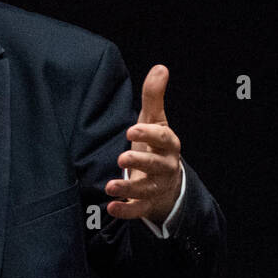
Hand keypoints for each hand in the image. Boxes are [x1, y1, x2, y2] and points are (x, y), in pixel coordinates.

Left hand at [105, 64, 182, 223]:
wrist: (166, 180)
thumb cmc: (155, 145)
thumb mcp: (154, 120)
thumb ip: (154, 96)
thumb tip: (161, 67)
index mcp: (167, 144)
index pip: (162, 138)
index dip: (149, 134)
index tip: (131, 129)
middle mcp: (164, 166)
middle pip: (156, 165)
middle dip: (140, 162)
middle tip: (122, 158)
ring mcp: (156, 186)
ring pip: (146, 189)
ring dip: (128, 188)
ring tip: (110, 187)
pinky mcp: (146, 202)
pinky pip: (138, 209)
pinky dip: (126, 210)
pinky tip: (111, 207)